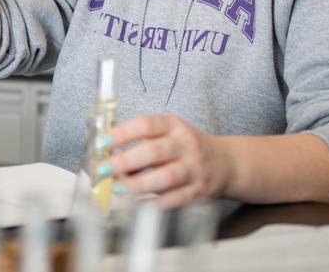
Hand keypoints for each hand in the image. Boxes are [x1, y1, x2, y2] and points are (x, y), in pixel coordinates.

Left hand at [102, 114, 231, 208]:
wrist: (226, 163)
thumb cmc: (187, 147)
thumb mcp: (169, 133)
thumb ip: (142, 139)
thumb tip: (106, 154)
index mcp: (174, 126)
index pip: (146, 124)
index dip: (122, 133)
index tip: (102, 142)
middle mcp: (186, 145)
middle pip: (153, 152)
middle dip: (125, 161)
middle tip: (103, 169)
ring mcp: (193, 169)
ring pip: (164, 178)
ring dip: (137, 185)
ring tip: (117, 189)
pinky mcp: (198, 191)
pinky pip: (172, 200)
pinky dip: (152, 204)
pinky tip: (135, 204)